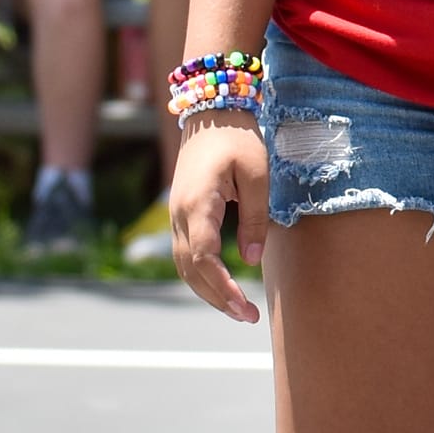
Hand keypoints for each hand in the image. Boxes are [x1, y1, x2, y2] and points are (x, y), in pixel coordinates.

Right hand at [171, 116, 269, 323]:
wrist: (211, 114)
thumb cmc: (239, 140)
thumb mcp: (258, 176)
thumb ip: (255, 218)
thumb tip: (251, 260)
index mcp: (197, 204)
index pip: (205, 257)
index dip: (223, 286)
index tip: (245, 307)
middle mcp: (179, 214)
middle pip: (191, 269)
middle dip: (218, 297)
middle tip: (249, 318)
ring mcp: (175, 216)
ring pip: (184, 266)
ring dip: (208, 291)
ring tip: (238, 311)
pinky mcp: (181, 216)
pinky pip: (186, 255)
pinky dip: (202, 276)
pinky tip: (222, 289)